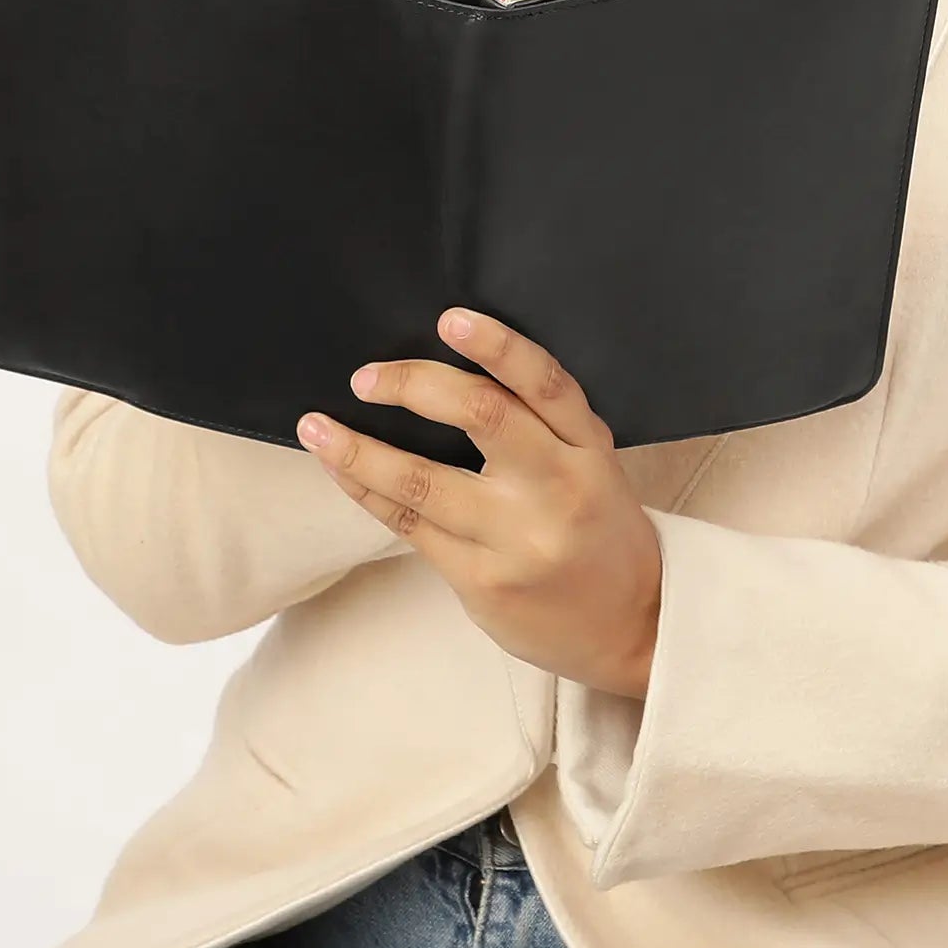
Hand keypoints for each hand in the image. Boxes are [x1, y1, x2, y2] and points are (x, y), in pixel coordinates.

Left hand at [295, 308, 663, 699]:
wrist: (632, 628)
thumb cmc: (600, 531)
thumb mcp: (592, 466)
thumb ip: (540, 424)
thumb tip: (445, 375)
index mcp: (588, 450)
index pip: (546, 384)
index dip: (498, 346)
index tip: (450, 319)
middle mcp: (557, 487)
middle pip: (483, 416)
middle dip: (414, 386)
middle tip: (367, 376)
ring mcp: (516, 539)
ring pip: (423, 480)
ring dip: (359, 449)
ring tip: (316, 426)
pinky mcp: (482, 580)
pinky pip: (408, 525)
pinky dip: (365, 491)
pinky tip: (339, 469)